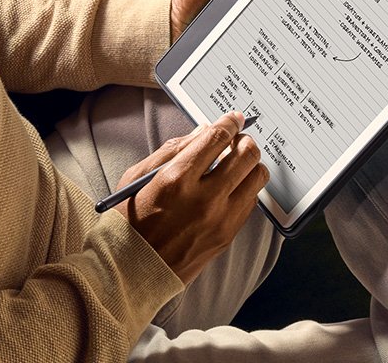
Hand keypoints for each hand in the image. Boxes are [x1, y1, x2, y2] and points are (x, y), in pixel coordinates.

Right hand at [114, 112, 269, 283]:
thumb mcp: (138, 176)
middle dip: (244, 139)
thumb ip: (173, 150)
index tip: (233, 118)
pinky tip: (231, 186)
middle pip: (246, 155)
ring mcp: (220, 219)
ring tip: (237, 163)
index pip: (217, 138)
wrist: (134, 269)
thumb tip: (203, 133)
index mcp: (177, 179)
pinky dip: (245, 187)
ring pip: (257, 178)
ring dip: (250, 164)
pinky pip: (251, 201)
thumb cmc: (130, 221)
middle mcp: (204, 198)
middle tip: (236, 139)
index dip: (229, 123)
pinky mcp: (228, 235)